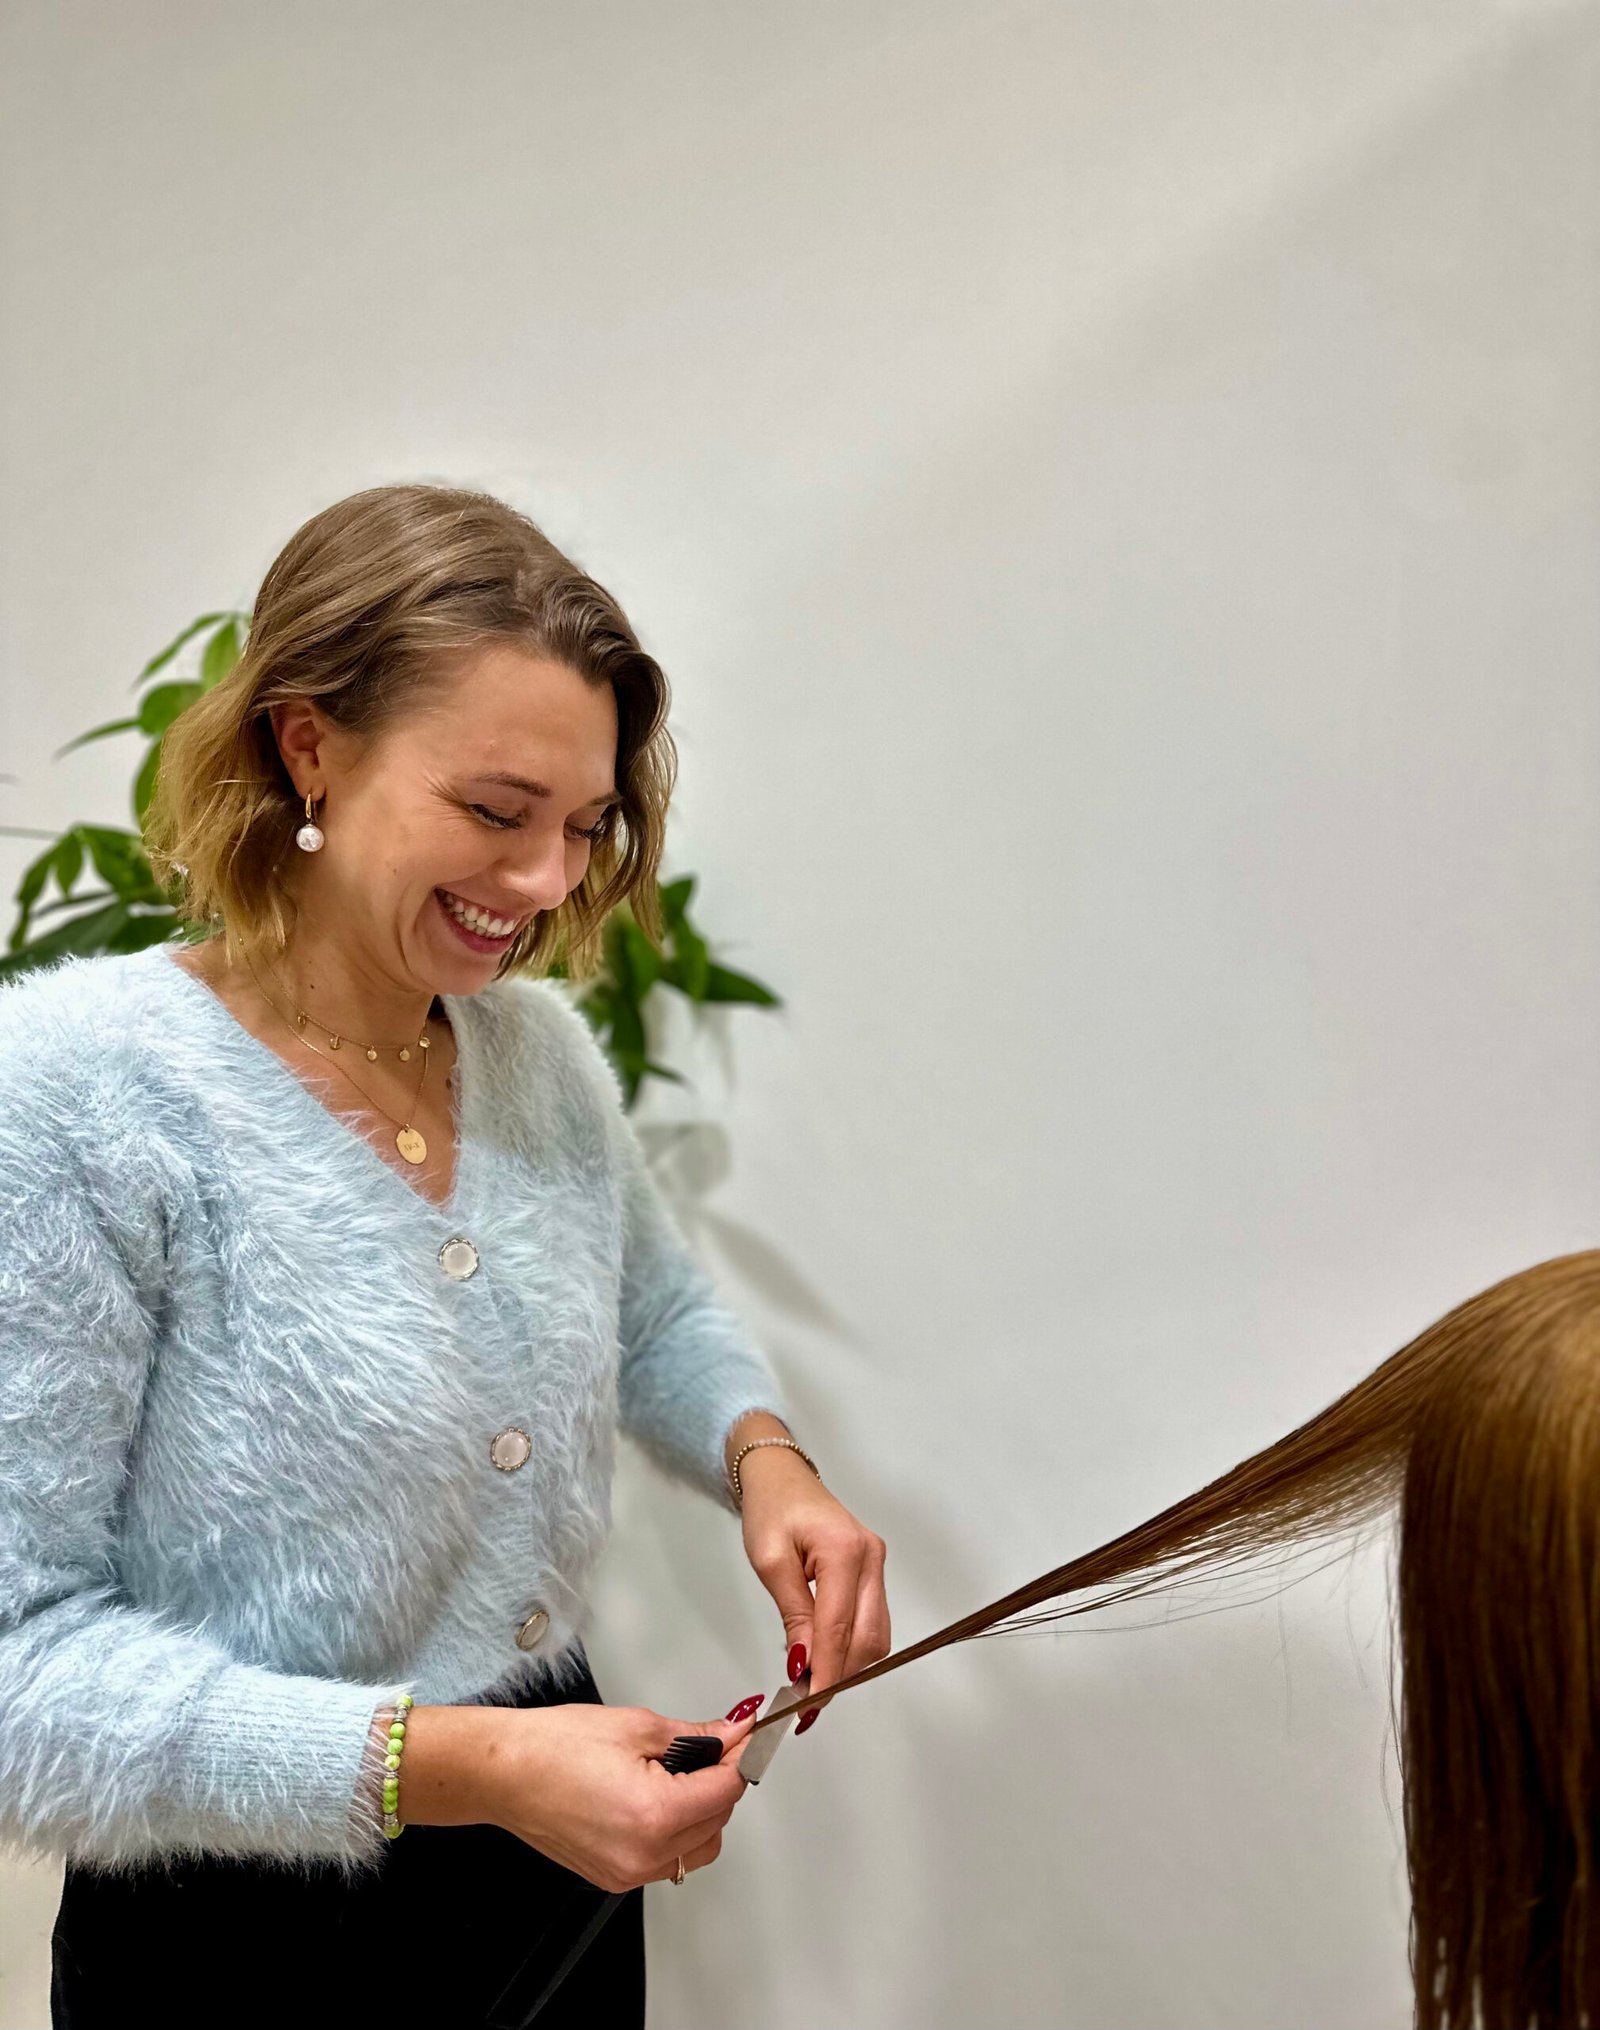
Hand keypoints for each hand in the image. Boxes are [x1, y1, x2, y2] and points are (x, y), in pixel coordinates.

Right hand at [466, 1702, 760, 1892]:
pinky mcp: (613, 1878)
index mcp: (655, 1814)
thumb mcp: (637, 1726)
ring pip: (698, 1848)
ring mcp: (628, 1872)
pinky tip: (657, 1797)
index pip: (727, 1789)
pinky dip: (675, 1832)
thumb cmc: (555, 1746)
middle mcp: (644, 1854)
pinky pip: (667, 1860)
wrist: (505, 1772)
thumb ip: (695, 1735)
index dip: (742, 1756)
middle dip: (722, 1781)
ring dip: (703, 1812)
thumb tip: (731, 1734)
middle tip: (712, 1745)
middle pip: (719, 1821)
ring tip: (679, 1773)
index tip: (749, 1734)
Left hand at [736, 1444, 890, 1728]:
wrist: (781, 1477)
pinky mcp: (873, 1571)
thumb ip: (793, 1614)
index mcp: (844, 1551)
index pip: (840, 1628)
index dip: (826, 1673)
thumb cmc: (771, 1509)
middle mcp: (871, 1558)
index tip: (808, 1707)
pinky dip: (851, 1646)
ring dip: (848, 1665)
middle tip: (806, 1703)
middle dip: (840, 1675)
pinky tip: (825, 1657)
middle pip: (868, 1638)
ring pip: (876, 1635)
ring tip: (812, 1683)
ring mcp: (877, 1564)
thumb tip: (804, 1664)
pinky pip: (872, 1620)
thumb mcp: (769, 1561)